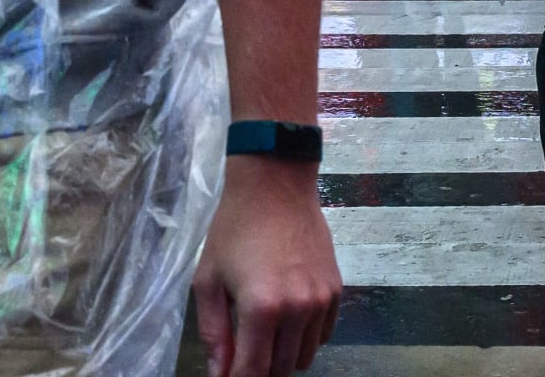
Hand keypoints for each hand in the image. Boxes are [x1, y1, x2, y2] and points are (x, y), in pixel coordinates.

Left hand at [193, 158, 341, 375]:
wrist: (275, 186)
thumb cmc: (234, 229)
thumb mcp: (209, 279)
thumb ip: (214, 332)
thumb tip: (219, 373)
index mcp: (261, 308)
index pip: (253, 372)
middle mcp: (297, 310)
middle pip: (281, 370)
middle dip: (259, 368)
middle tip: (243, 348)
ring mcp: (321, 301)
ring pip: (304, 357)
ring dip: (282, 354)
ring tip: (264, 329)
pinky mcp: (336, 291)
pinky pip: (323, 336)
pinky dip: (304, 337)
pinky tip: (287, 316)